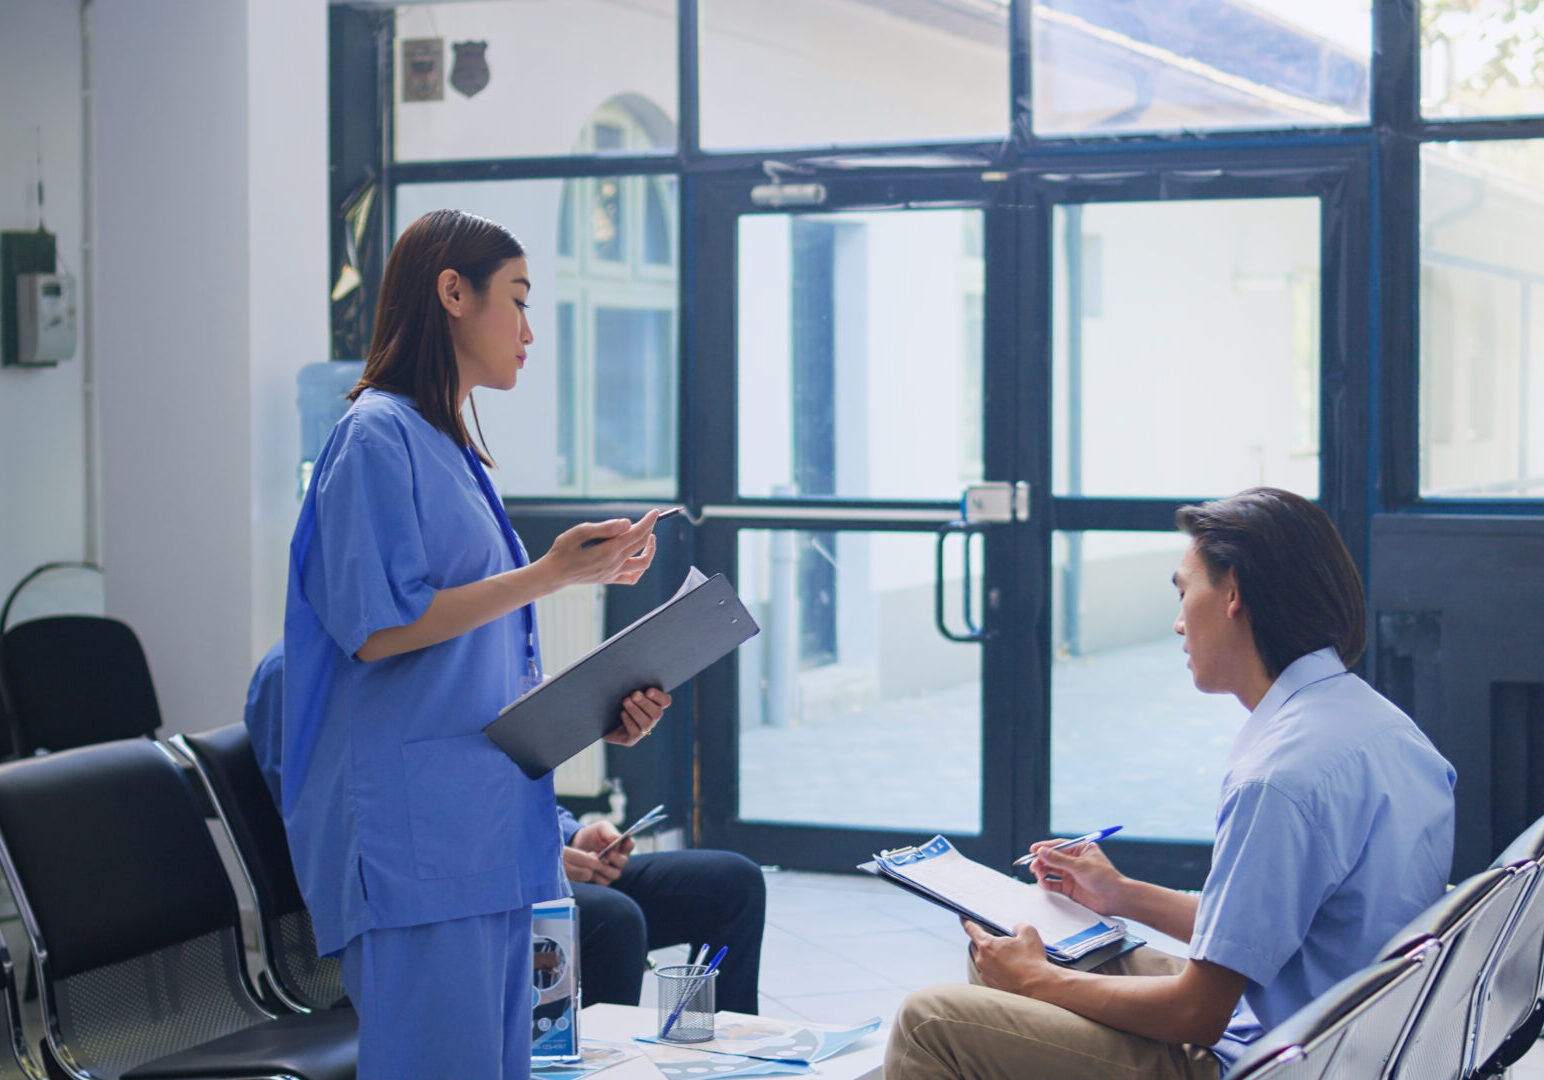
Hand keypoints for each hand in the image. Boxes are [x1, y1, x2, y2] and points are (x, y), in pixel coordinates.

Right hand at [543, 510, 660, 587]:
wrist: (554, 574)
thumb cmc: (563, 550)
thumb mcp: (580, 532)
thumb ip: (605, 527)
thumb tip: (627, 523)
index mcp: (609, 550)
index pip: (636, 533)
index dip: (648, 521)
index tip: (655, 512)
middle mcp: (615, 564)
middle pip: (641, 545)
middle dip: (649, 529)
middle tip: (650, 519)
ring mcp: (613, 573)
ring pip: (642, 564)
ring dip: (649, 550)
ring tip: (648, 537)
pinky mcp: (609, 579)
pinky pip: (632, 578)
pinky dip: (639, 568)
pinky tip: (636, 558)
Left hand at [565, 821, 629, 883]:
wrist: (576, 844)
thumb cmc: (592, 834)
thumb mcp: (600, 828)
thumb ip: (609, 833)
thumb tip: (618, 838)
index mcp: (622, 845)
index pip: (630, 844)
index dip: (627, 844)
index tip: (619, 842)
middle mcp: (620, 859)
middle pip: (623, 862)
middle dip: (614, 858)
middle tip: (605, 853)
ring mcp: (612, 870)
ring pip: (615, 874)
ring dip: (603, 867)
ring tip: (592, 858)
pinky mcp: (603, 880)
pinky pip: (604, 882)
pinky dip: (596, 876)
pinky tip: (588, 867)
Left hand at [603, 687, 670, 746]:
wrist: (600, 720)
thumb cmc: (614, 700)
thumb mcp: (624, 692)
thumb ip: (633, 688)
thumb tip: (634, 686)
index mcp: (654, 705)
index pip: (665, 701)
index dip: (659, 696)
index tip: (648, 691)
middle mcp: (651, 719)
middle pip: (657, 713)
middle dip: (645, 703)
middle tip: (634, 694)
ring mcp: (642, 731)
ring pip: (646, 723)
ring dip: (636, 711)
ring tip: (626, 701)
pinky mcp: (631, 740)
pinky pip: (635, 732)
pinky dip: (629, 721)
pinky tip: (622, 713)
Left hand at [963, 919, 1052, 997]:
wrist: (1038, 987)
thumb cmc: (1032, 961)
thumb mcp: (1028, 933)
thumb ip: (1018, 926)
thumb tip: (1014, 929)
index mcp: (987, 945)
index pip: (971, 929)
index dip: (966, 921)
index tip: (962, 918)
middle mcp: (982, 960)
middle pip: (977, 945)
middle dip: (984, 940)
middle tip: (998, 939)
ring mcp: (986, 974)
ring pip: (983, 959)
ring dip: (990, 955)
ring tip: (1007, 955)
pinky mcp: (991, 985)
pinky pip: (989, 971)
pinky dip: (995, 967)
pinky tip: (1009, 968)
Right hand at [1028, 840, 1126, 915]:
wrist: (1116, 899)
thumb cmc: (1104, 878)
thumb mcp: (1080, 866)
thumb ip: (1058, 859)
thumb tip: (1041, 851)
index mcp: (1080, 849)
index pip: (1058, 845)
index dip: (1045, 848)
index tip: (1032, 850)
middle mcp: (1075, 861)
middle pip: (1052, 858)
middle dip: (1042, 861)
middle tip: (1033, 865)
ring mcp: (1072, 875)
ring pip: (1051, 870)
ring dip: (1043, 871)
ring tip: (1038, 874)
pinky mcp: (1070, 888)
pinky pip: (1054, 884)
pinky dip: (1047, 883)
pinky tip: (1043, 883)